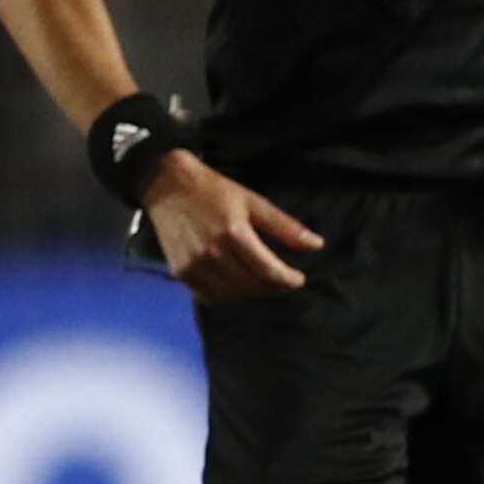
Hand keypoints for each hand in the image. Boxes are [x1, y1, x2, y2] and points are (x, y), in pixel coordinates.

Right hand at [145, 154, 321, 302]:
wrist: (167, 187)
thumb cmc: (214, 191)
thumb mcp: (254, 202)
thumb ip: (285, 226)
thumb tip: (317, 245)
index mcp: (234, 234)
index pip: (268, 271)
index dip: (288, 280)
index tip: (299, 279)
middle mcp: (212, 253)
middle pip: (252, 286)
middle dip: (274, 287)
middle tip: (283, 280)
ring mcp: (194, 265)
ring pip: (233, 295)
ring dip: (253, 294)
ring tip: (263, 283)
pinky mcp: (180, 272)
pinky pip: (210, 297)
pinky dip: (229, 296)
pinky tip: (239, 286)